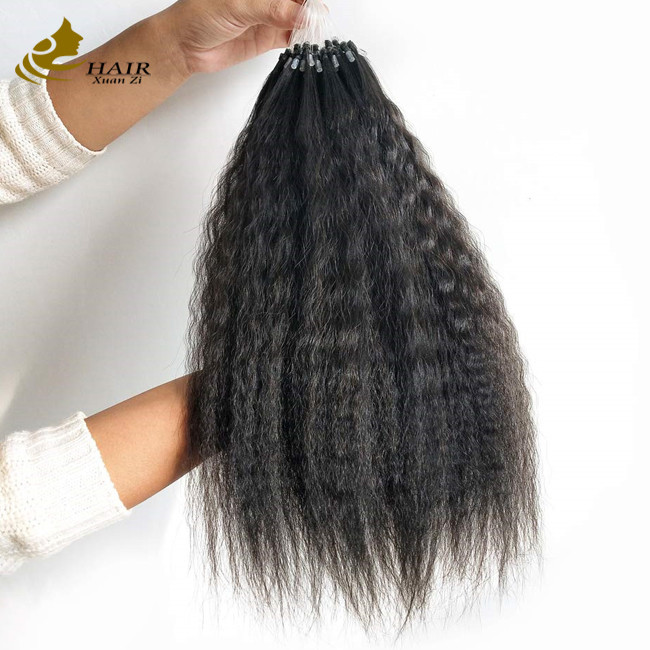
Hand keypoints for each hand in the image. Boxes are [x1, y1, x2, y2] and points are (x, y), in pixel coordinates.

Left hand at [161, 0, 305, 75]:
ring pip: (297, 16)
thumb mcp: (238, 7)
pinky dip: (300, 39)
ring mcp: (268, 15)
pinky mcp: (267, 36)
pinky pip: (291, 35)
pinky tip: (305, 41)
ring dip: (308, 24)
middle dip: (310, 7)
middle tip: (316, 19)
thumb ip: (272, 9)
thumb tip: (303, 14)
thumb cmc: (200, 15)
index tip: (313, 6)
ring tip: (314, 31)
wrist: (185, 46)